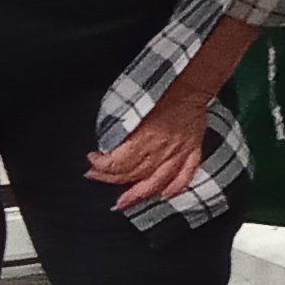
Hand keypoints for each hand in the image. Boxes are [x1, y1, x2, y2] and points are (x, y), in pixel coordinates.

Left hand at [86, 81, 221, 209]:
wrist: (191, 83)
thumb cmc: (161, 90)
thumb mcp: (132, 104)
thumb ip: (120, 125)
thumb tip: (107, 143)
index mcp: (145, 137)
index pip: (119, 161)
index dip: (102, 164)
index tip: (92, 160)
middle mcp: (162, 149)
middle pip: (133, 174)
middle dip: (111, 178)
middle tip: (97, 176)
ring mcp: (179, 153)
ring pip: (156, 182)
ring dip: (137, 194)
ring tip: (123, 202)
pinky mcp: (193, 151)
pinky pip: (185, 175)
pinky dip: (174, 188)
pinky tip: (163, 195)